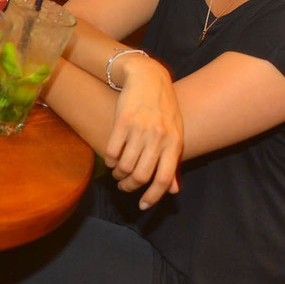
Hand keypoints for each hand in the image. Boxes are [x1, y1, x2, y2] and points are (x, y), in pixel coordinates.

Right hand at [104, 56, 182, 208]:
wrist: (148, 77)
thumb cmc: (163, 108)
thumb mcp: (174, 133)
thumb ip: (173, 162)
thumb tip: (173, 191)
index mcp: (174, 142)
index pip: (164, 179)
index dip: (153, 197)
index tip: (143, 206)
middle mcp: (158, 137)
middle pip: (141, 176)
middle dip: (130, 187)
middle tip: (125, 186)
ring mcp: (140, 128)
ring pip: (124, 166)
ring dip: (118, 175)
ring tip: (118, 172)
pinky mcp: (123, 120)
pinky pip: (112, 151)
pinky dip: (110, 161)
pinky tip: (112, 159)